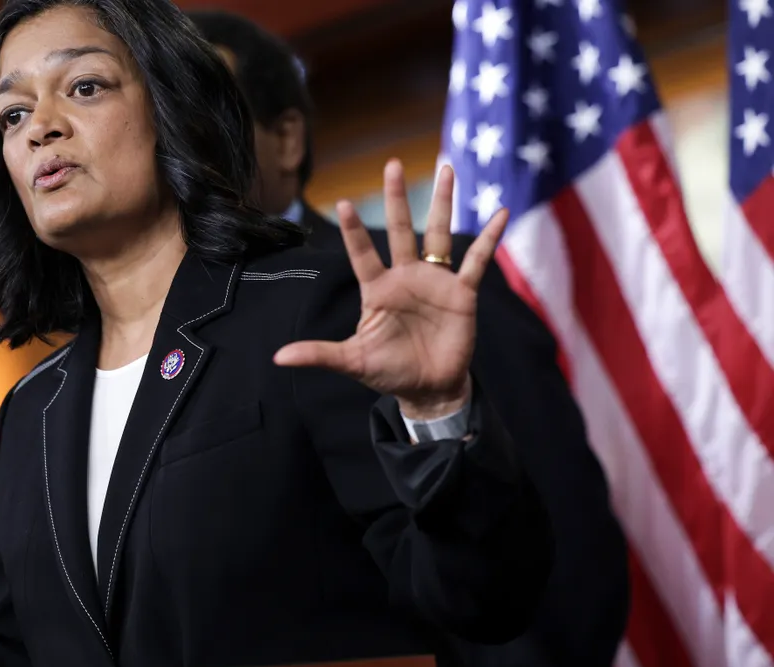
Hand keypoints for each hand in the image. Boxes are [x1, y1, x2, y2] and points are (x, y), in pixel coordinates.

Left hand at [274, 159, 506, 418]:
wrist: (429, 389)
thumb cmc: (389, 372)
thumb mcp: (353, 362)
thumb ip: (320, 354)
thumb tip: (279, 358)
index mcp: (377, 289)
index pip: (362, 253)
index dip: (354, 231)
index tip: (343, 203)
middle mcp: (405, 277)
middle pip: (400, 229)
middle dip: (396, 198)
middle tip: (392, 164)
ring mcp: (435, 281)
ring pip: (438, 233)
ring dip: (442, 202)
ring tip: (445, 169)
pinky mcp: (462, 293)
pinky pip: (477, 260)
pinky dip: (489, 239)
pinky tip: (500, 214)